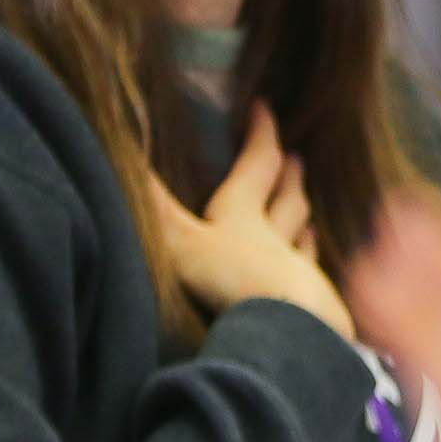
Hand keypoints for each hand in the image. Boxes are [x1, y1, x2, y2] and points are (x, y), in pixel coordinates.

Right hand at [151, 106, 354, 341]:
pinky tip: (318, 282)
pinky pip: (313, 284)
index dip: (260, 134)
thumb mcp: (180, 242)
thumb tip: (121, 153)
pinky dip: (312, 274)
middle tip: (296, 159)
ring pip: (301, 240)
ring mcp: (298, 276)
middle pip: (285, 201)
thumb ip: (154, 205)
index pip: (256, 164)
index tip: (263, 107)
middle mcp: (274, 241)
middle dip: (287, 178)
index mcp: (243, 217)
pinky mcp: (314, 311)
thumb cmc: (234, 283)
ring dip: (302, 223)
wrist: (290, 334)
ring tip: (311, 219)